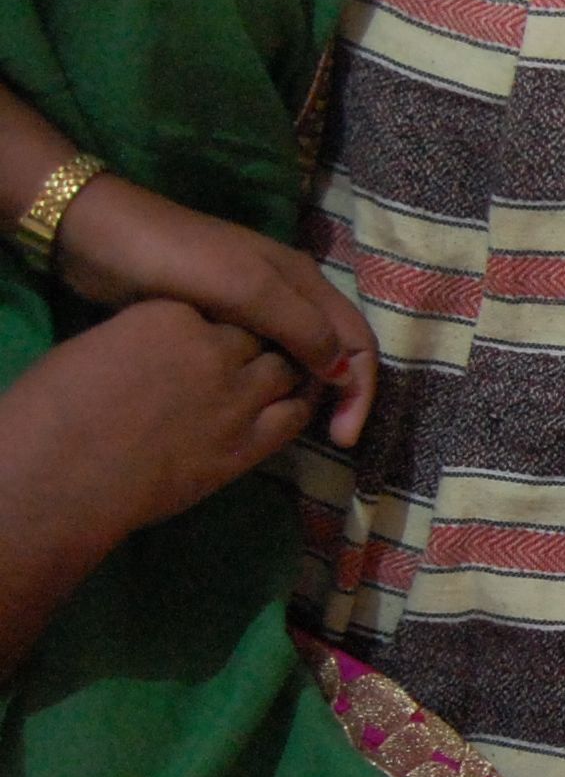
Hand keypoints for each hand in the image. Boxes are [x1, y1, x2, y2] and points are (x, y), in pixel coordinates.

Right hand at [16, 302, 321, 535]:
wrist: (60, 472)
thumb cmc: (53, 407)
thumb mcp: (99, 344)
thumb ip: (144, 336)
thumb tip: (158, 345)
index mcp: (170, 314)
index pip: (217, 304)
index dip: (219, 320)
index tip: (211, 331)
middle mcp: (213, 349)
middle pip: (261, 333)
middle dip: (261, 342)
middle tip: (254, 354)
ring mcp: (236, 396)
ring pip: (287, 370)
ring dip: (287, 371)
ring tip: (282, 377)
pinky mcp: (246, 443)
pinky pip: (293, 416)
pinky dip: (298, 405)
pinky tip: (293, 405)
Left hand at [51, 175, 376, 445]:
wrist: (100, 236)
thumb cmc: (178, 258)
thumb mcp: (247, 289)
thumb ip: (301, 327)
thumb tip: (343, 373)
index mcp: (305, 281)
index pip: (359, 341)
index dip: (361, 391)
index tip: (343, 437)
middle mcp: (291, 294)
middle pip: (338, 350)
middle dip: (343, 396)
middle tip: (330, 441)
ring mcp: (257, 306)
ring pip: (303, 357)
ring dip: (310, 392)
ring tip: (297, 429)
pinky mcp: (223, 319)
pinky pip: (265, 359)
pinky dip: (273, 385)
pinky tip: (256, 405)